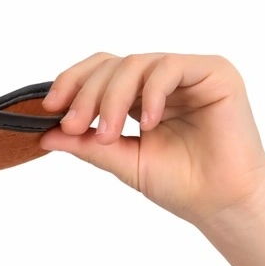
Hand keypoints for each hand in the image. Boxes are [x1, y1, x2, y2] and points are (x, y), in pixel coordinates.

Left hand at [38, 53, 264, 231]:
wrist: (220, 202)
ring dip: (112, 98)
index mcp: (139, 97)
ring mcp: (188, 74)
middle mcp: (161, 80)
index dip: (72, 82)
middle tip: (73, 126)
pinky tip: (146, 124)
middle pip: (113, 65)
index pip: (100, 71)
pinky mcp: (214, 72)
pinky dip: (151, 94)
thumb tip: (44, 134)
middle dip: (86, 94)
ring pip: (137, 63)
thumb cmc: (179, 183)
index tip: (49, 110)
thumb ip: (85, 145)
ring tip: (107, 134)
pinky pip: (170, 68)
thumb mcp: (121, 161)